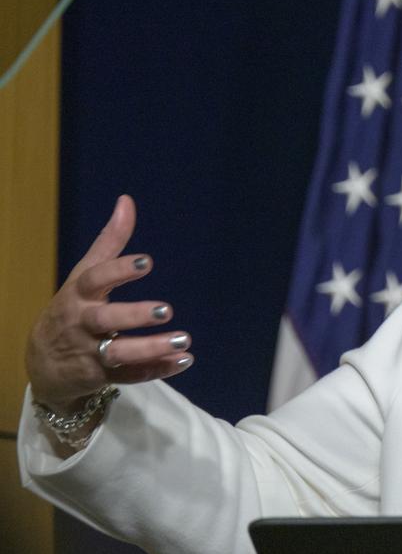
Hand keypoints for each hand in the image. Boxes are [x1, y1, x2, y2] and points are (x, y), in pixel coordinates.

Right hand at [25, 195, 192, 412]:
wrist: (42, 362)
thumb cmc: (72, 308)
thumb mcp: (84, 274)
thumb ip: (109, 241)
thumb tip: (126, 200)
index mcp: (79, 295)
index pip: (95, 279)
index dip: (119, 270)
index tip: (148, 262)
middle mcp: (83, 324)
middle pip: (105, 319)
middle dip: (134, 315)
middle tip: (167, 309)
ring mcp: (91, 352)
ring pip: (120, 353)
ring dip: (152, 348)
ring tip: (185, 340)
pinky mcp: (102, 376)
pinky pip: (131, 376)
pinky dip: (157, 369)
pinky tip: (184, 360)